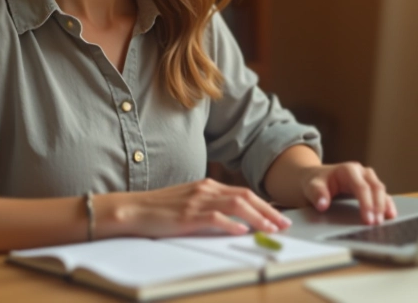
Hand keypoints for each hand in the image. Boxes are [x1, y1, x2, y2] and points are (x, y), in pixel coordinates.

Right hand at [101, 178, 291, 237]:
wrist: (133, 209)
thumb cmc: (160, 209)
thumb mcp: (190, 202)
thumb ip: (211, 206)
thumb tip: (236, 219)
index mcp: (208, 185)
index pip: (244, 193)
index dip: (265, 204)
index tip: (279, 217)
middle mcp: (206, 189)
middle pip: (246, 197)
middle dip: (269, 211)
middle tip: (285, 225)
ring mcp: (197, 201)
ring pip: (236, 205)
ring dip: (257, 217)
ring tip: (271, 229)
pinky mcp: (187, 215)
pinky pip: (214, 218)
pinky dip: (231, 224)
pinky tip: (242, 231)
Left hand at [298, 162, 396, 224]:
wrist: (315, 178)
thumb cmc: (315, 181)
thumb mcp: (311, 185)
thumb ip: (316, 193)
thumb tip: (322, 204)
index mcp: (348, 170)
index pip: (361, 187)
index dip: (366, 203)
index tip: (368, 219)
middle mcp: (361, 172)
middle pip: (375, 187)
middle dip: (377, 206)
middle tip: (376, 224)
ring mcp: (368, 179)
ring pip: (381, 191)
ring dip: (384, 206)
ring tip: (383, 222)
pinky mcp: (370, 188)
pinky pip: (383, 195)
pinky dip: (387, 205)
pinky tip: (390, 216)